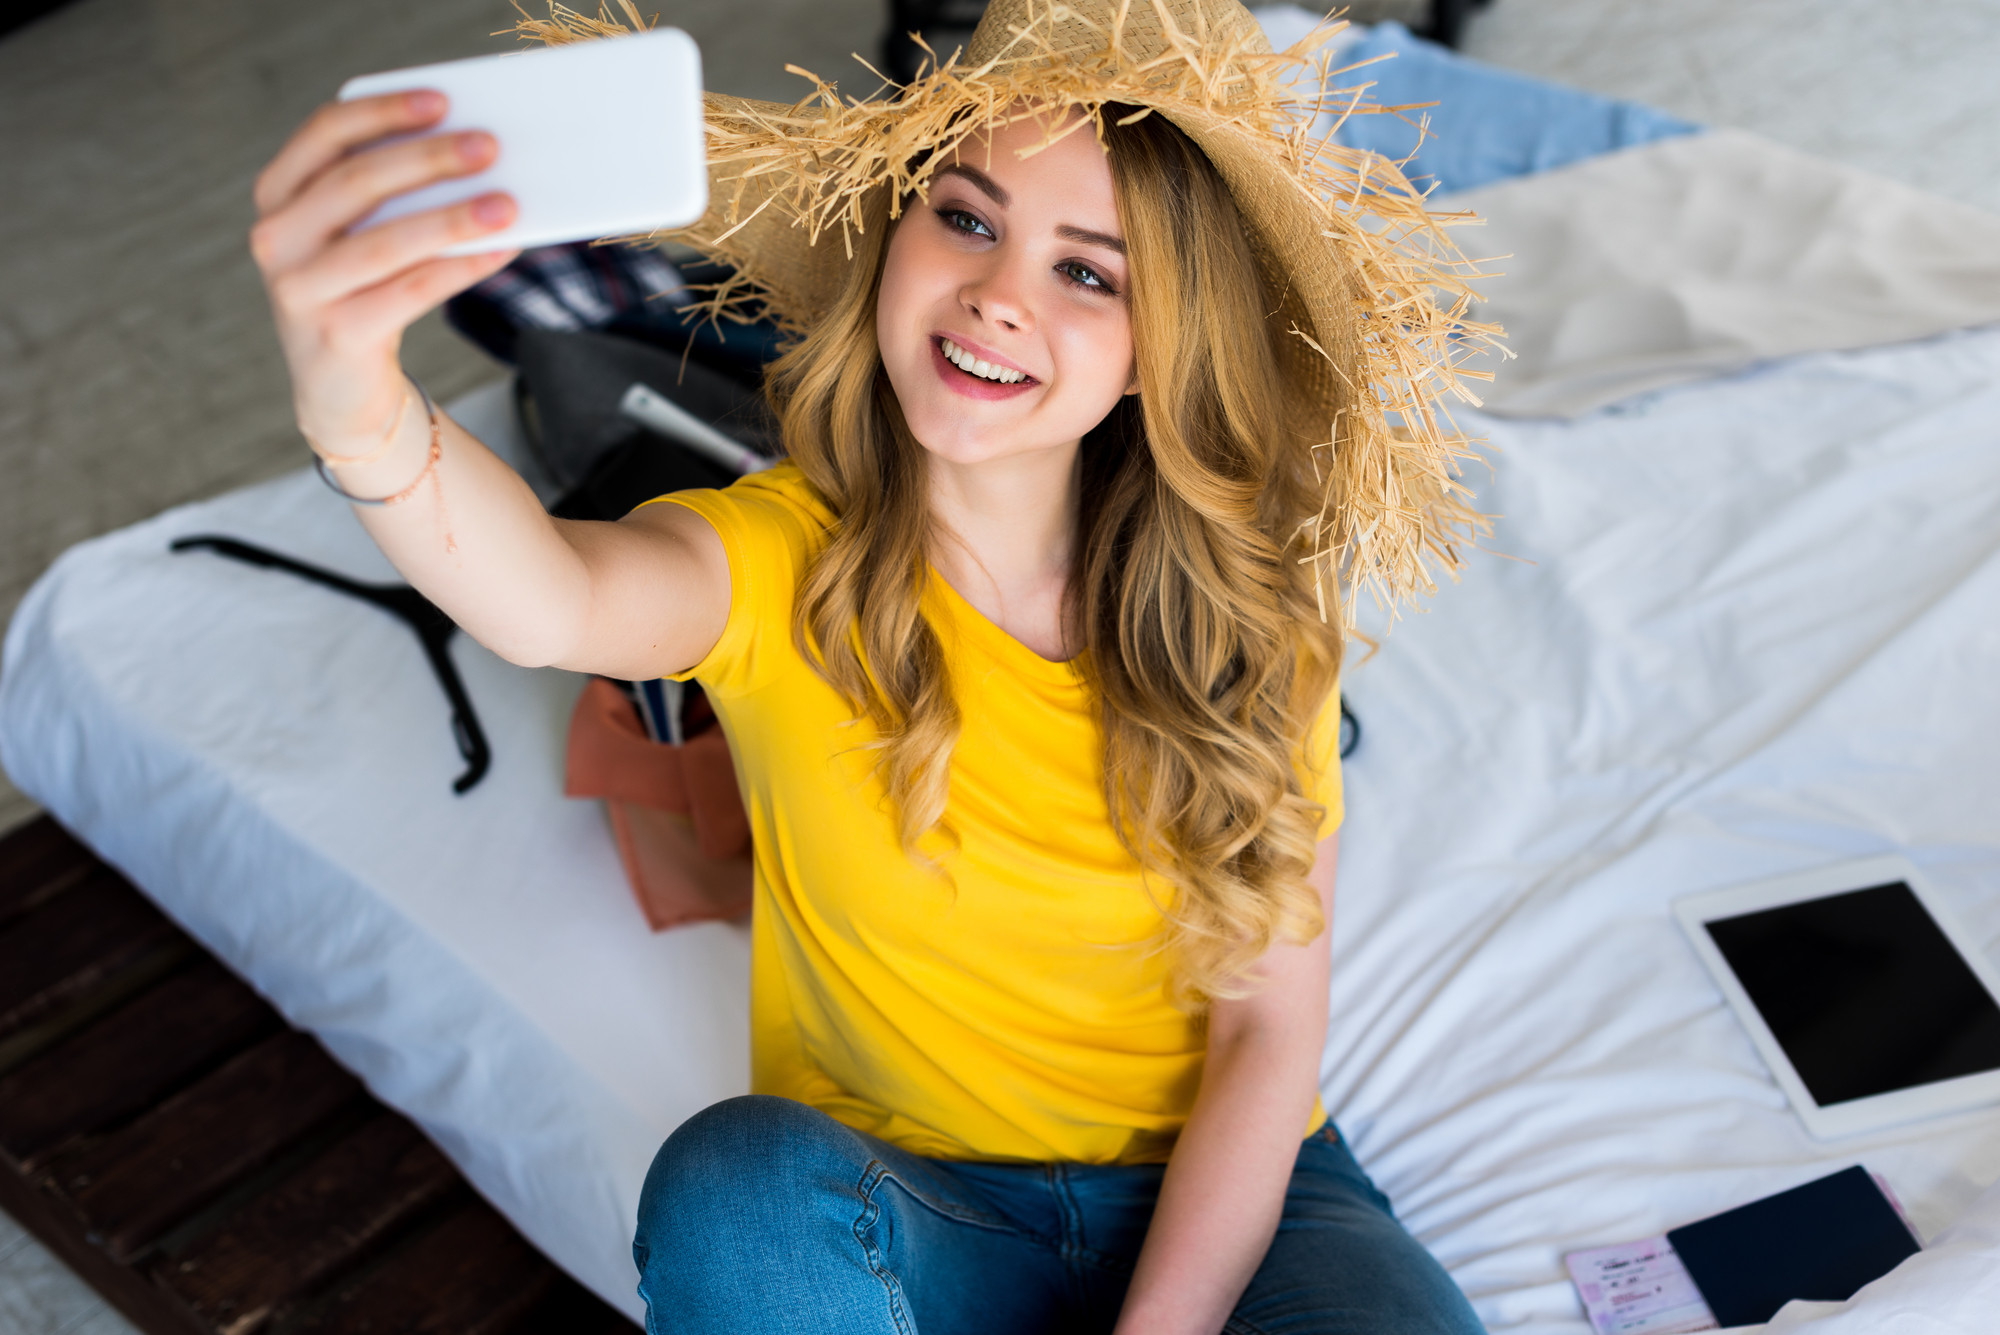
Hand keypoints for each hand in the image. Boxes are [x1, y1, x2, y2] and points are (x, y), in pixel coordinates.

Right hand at [249, 90, 519, 460]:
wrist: (341, 390)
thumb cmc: (362, 291)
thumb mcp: (360, 235)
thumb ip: (391, 195)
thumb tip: (475, 157)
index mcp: (278, 195)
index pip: (325, 133)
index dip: (384, 111)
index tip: (442, 100)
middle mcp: (276, 238)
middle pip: (358, 182)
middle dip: (430, 159)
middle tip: (489, 146)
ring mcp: (299, 290)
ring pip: (386, 241)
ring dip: (453, 218)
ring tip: (508, 205)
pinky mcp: (336, 335)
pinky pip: (410, 291)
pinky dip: (460, 267)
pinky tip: (500, 250)